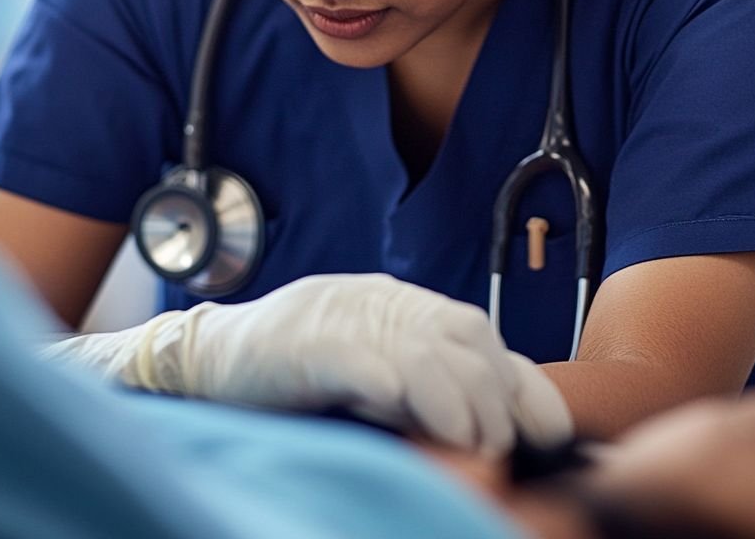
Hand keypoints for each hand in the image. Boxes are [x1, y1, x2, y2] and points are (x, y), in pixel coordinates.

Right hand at [46, 273, 572, 452]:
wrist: (214, 355)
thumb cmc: (297, 374)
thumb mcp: (371, 376)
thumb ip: (423, 388)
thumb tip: (488, 434)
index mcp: (401, 309)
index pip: (478, 333)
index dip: (517, 381)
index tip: (541, 434)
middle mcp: (380, 305)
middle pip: (465, 335)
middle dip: (494, 395)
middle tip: (495, 450)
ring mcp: (342, 318)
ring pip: (422, 346)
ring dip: (456, 398)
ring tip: (464, 443)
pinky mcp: (304, 342)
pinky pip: (355, 357)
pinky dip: (386, 382)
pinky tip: (400, 410)